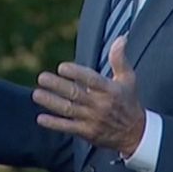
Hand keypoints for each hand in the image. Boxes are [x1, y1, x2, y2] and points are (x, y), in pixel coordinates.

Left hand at [32, 36, 145, 155]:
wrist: (135, 134)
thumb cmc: (129, 101)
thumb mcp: (128, 79)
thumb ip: (120, 59)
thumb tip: (121, 38)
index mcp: (110, 90)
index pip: (92, 80)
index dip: (76, 73)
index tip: (62, 67)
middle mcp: (100, 105)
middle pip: (75, 94)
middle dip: (57, 86)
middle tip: (41, 78)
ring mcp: (92, 120)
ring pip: (68, 110)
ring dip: (51, 102)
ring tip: (37, 94)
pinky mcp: (87, 132)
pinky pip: (68, 127)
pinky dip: (54, 124)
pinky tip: (41, 118)